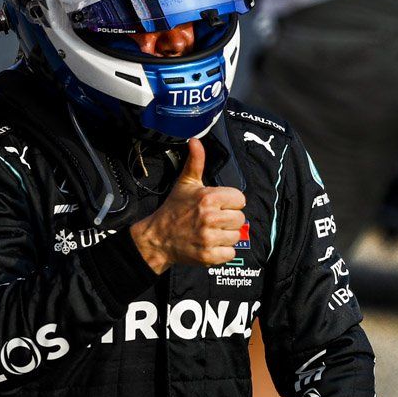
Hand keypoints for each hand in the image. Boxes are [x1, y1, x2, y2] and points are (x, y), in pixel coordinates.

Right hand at [130, 138, 245, 274]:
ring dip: (226, 236)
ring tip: (211, 232)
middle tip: (214, 220)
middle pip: (240, 219)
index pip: (240, 199)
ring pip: (236, 236)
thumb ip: (196, 162)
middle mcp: (210, 217)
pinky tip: (211, 244)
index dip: (231, 202)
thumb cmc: (174, 209)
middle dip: (229, 220)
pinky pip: (230, 253)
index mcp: (208, 198)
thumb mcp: (185, 183)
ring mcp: (209, 238)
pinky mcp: (208, 256)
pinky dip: (223, 252)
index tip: (219, 205)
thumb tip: (195, 140)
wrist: (158, 238)